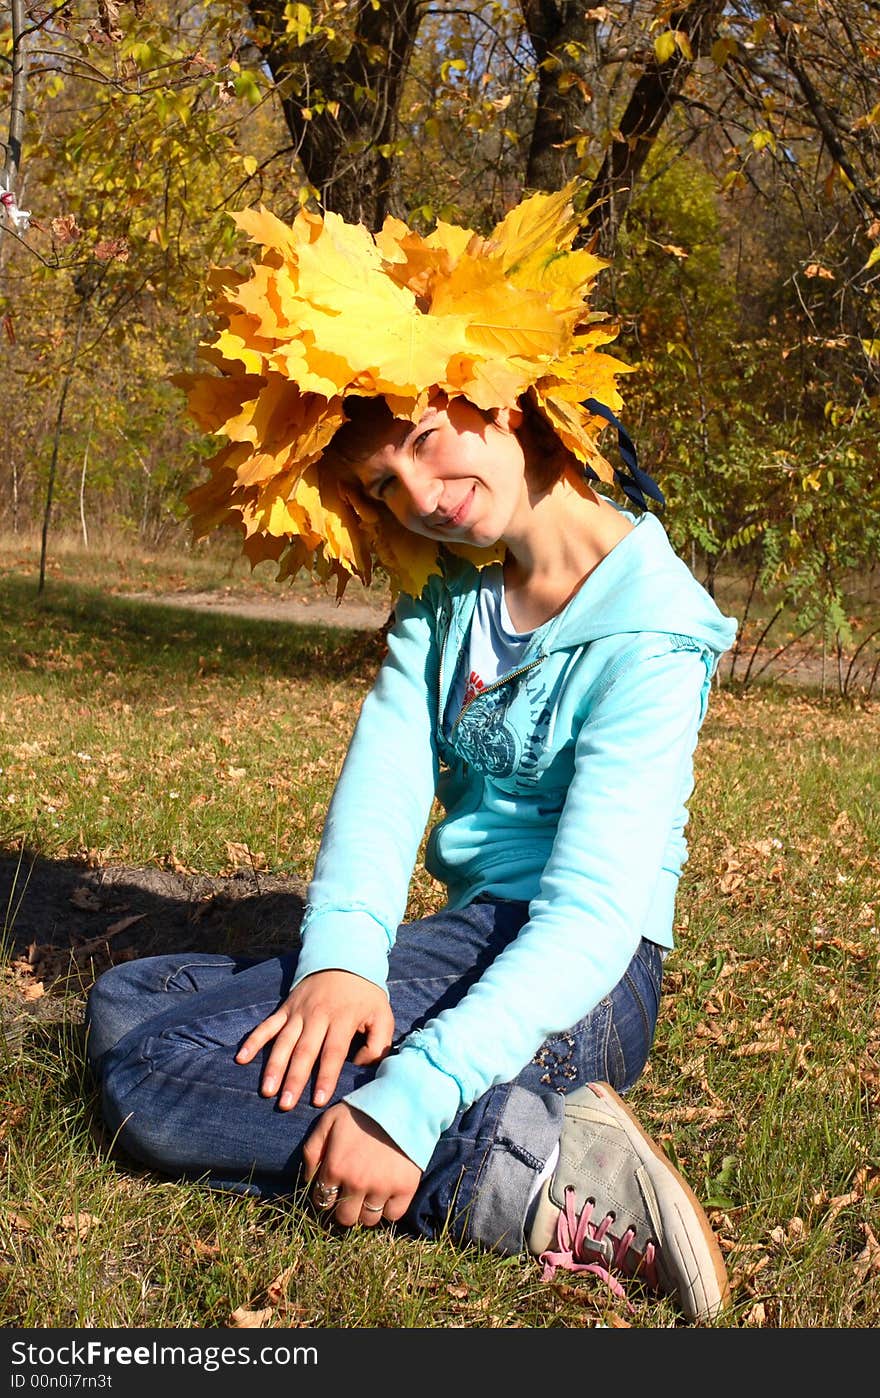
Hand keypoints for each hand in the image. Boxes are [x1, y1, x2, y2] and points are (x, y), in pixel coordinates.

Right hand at [235, 970, 393, 1109]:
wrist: (343, 958)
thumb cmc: (365, 994)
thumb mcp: (382, 1014)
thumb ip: (378, 1043)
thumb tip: (361, 1066)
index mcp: (343, 1019)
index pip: (333, 1052)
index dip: (326, 1077)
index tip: (317, 1100)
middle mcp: (317, 1016)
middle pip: (304, 1051)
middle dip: (294, 1078)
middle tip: (285, 1104)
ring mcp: (298, 1012)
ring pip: (283, 1042)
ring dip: (273, 1066)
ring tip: (266, 1090)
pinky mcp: (285, 1008)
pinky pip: (266, 1026)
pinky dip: (253, 1041)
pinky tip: (241, 1059)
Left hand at [304, 1103, 422, 1226]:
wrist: (402, 1101)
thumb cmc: (361, 1111)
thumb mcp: (328, 1121)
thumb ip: (312, 1150)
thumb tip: (308, 1180)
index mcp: (335, 1168)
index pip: (323, 1201)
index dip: (326, 1196)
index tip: (334, 1189)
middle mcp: (356, 1183)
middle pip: (345, 1218)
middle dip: (344, 1208)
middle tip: (351, 1194)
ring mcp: (382, 1188)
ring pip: (368, 1220)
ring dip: (366, 1210)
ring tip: (369, 1193)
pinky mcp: (405, 1188)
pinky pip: (392, 1215)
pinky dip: (388, 1209)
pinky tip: (386, 1194)